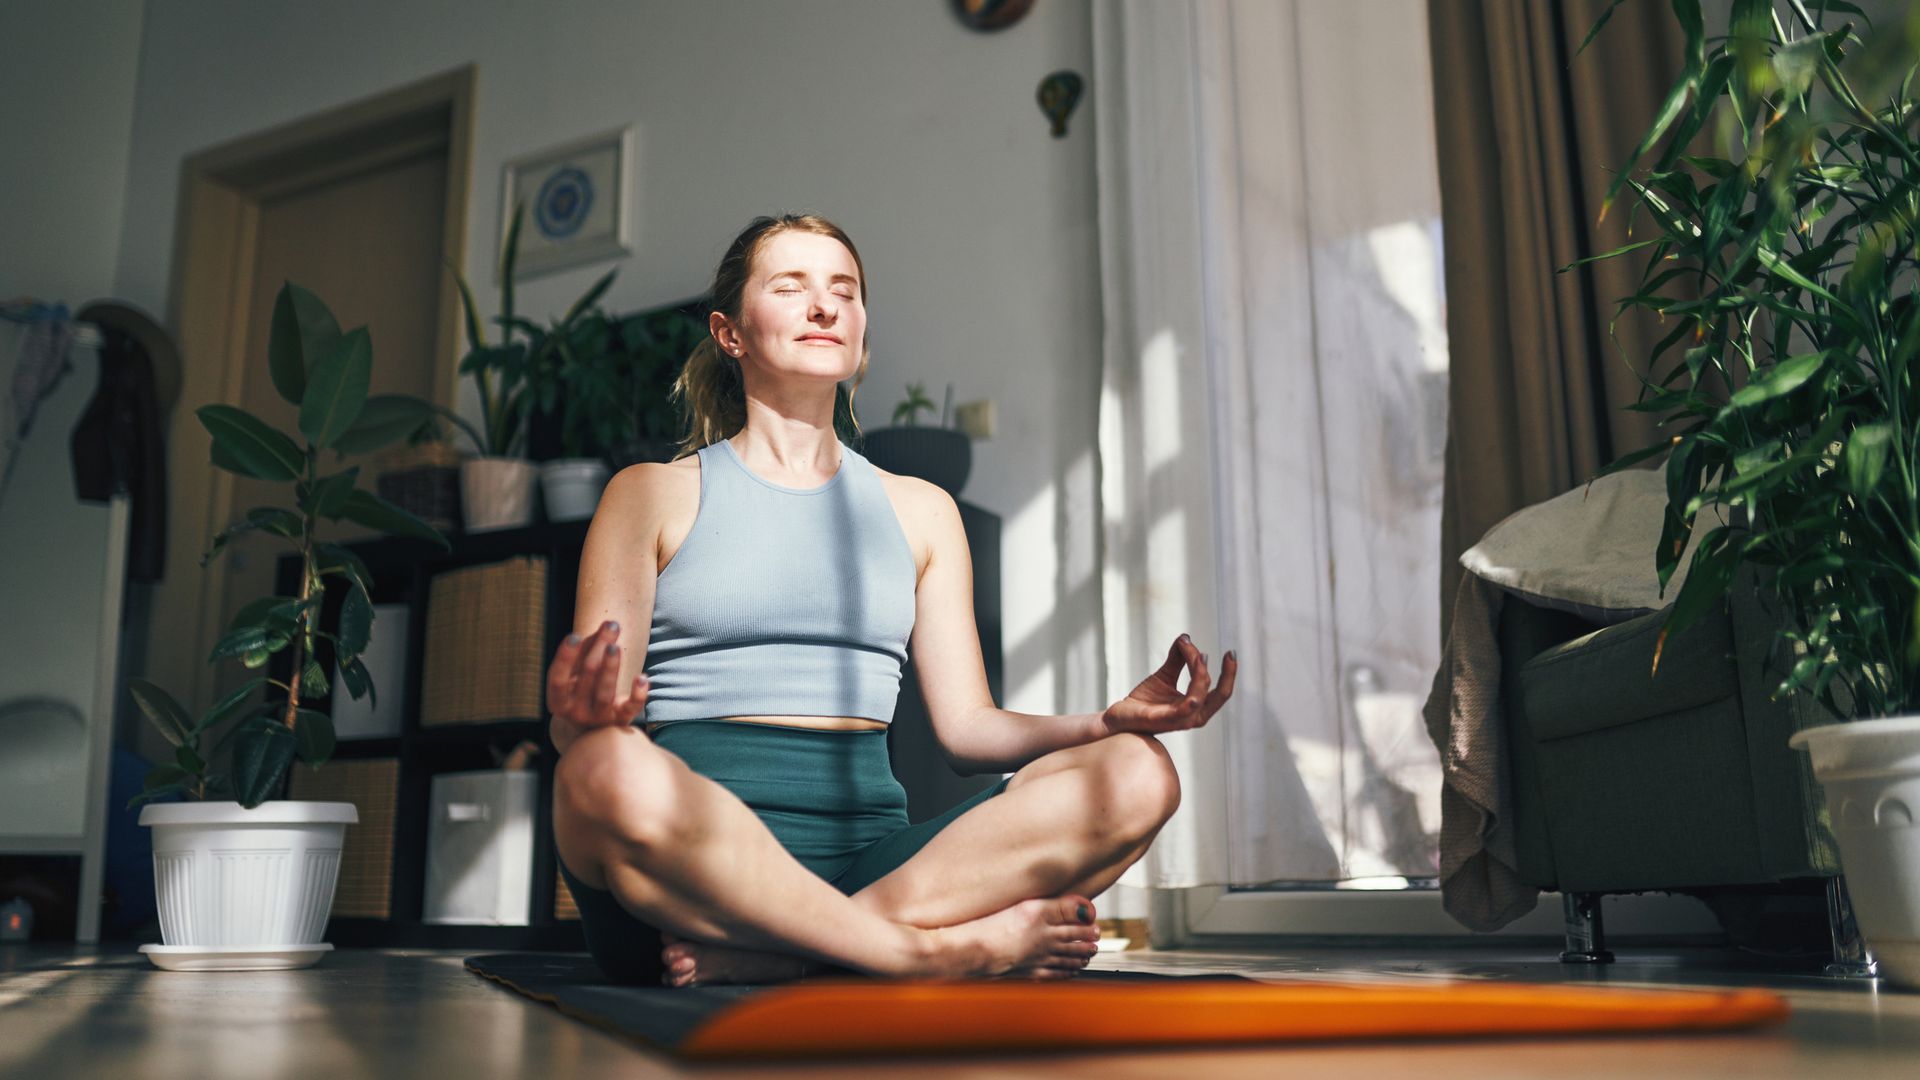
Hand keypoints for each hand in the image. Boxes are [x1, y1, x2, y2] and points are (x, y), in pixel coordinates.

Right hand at [547, 621, 649, 732]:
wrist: (591, 733)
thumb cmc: (582, 692)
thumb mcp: (575, 675)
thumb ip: (586, 651)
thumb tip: (605, 626)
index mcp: (558, 700)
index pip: (557, 678)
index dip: (565, 657)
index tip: (575, 635)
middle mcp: (576, 712)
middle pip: (587, 677)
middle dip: (599, 648)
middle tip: (611, 625)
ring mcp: (599, 719)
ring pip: (605, 694)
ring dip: (611, 668)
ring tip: (615, 647)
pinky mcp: (621, 721)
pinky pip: (630, 709)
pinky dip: (638, 694)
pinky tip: (643, 678)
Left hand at [1101, 634, 1236, 734]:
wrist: (1121, 717)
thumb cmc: (1145, 701)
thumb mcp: (1164, 676)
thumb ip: (1177, 659)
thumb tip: (1186, 638)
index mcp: (1196, 708)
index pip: (1221, 692)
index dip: (1229, 673)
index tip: (1230, 653)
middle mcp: (1193, 716)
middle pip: (1220, 696)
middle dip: (1228, 674)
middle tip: (1229, 654)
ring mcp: (1180, 720)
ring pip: (1199, 695)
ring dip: (1199, 670)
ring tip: (1191, 650)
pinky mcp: (1164, 719)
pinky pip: (1185, 705)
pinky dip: (1192, 688)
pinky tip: (1195, 667)